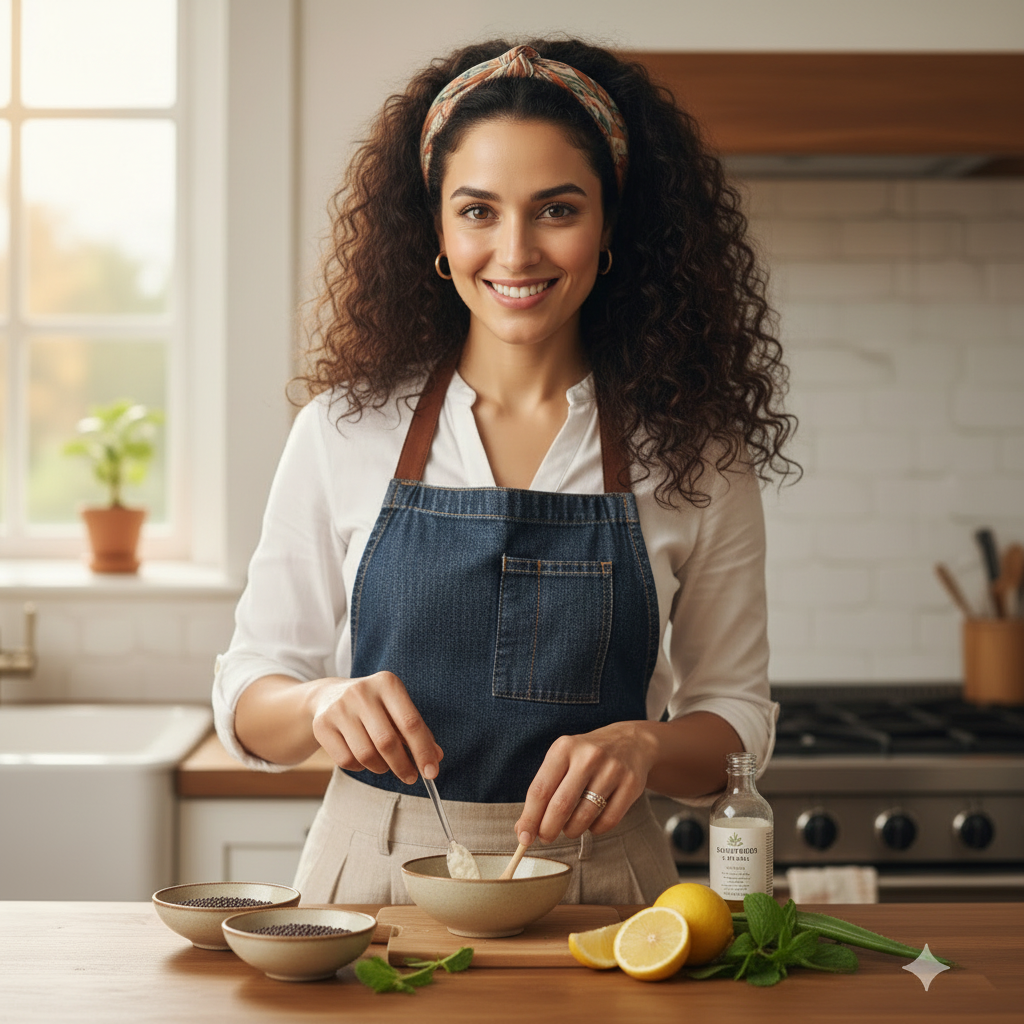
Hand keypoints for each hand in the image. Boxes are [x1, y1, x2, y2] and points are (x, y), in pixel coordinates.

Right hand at [309, 671, 442, 785]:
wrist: (330, 695)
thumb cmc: (374, 705)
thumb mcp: (397, 708)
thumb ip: (418, 731)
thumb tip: (435, 759)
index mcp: (387, 683)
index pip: (410, 722)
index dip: (423, 750)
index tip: (431, 772)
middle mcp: (361, 692)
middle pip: (387, 741)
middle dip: (403, 765)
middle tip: (410, 777)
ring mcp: (339, 708)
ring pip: (366, 754)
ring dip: (381, 767)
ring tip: (385, 764)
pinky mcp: (321, 725)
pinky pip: (346, 761)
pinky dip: (360, 767)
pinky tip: (363, 758)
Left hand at [513, 721, 658, 845]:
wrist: (630, 743)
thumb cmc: (585, 757)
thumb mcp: (562, 760)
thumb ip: (543, 790)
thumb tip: (524, 829)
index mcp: (564, 748)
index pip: (540, 790)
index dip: (529, 818)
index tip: (523, 837)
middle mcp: (588, 756)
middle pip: (561, 806)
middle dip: (548, 829)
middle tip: (545, 838)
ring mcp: (612, 770)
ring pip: (584, 817)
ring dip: (571, 831)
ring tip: (569, 827)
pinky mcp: (632, 784)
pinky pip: (607, 822)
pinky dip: (595, 829)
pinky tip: (591, 821)